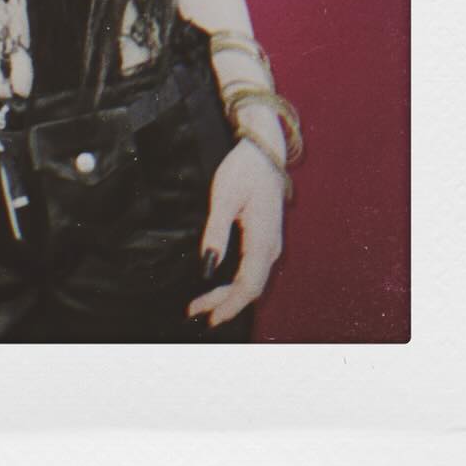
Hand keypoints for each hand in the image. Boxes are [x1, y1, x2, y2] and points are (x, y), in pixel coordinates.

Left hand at [186, 138, 285, 327]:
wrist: (264, 149)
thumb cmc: (244, 169)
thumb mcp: (224, 196)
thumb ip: (215, 232)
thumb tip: (208, 267)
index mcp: (262, 239)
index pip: (249, 286)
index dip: (228, 305)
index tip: (206, 316)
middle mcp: (271, 246)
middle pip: (251, 288)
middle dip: (224, 304)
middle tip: (195, 311)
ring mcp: (270, 243)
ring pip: (252, 281)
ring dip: (229, 296)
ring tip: (203, 304)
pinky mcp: (265, 238)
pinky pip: (253, 271)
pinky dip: (236, 284)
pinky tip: (219, 285)